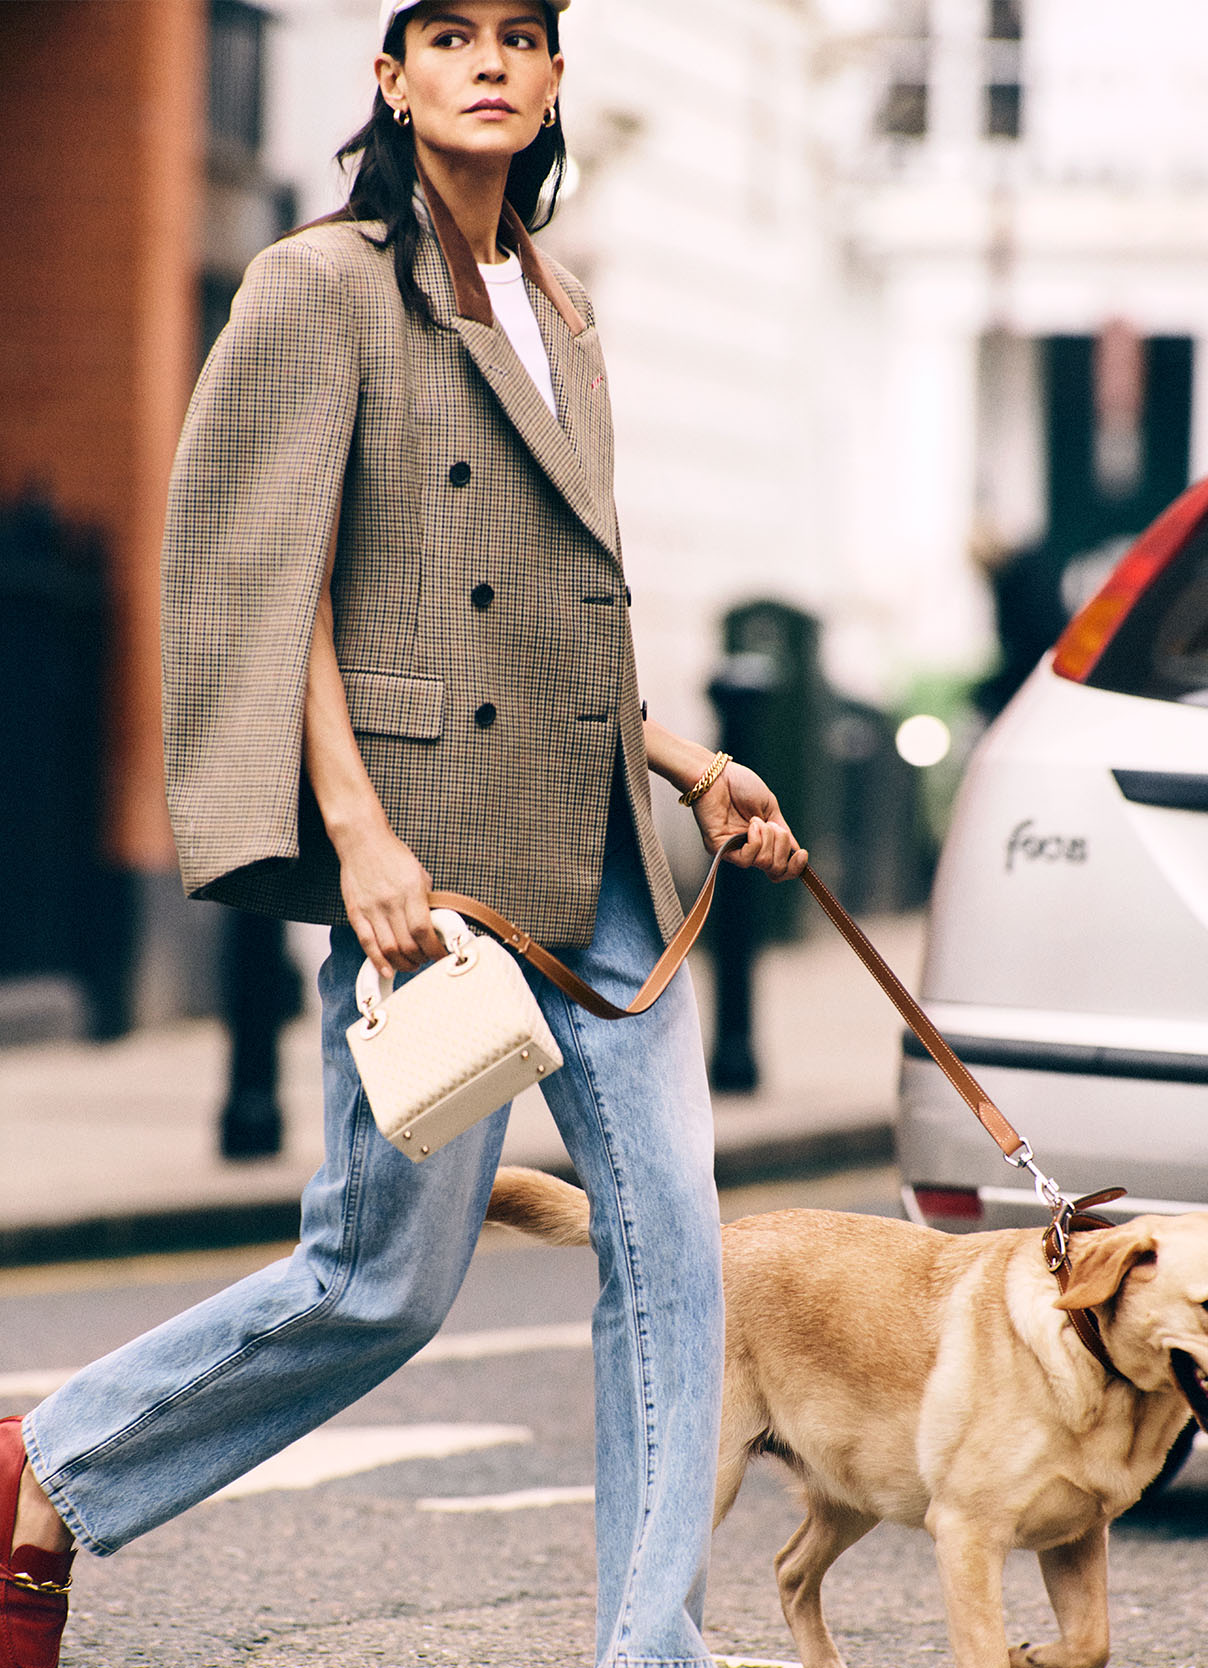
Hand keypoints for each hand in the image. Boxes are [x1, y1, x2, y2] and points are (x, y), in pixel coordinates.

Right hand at [336, 818, 446, 975]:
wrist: (362, 841)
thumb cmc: (393, 856)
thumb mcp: (420, 874)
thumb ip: (426, 901)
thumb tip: (435, 927)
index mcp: (411, 891)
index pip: (423, 931)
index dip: (434, 949)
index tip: (441, 955)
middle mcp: (390, 901)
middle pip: (407, 945)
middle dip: (420, 959)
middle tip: (426, 960)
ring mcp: (371, 908)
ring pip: (388, 949)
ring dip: (402, 964)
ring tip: (410, 965)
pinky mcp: (356, 912)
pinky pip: (367, 943)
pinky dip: (378, 961)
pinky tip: (387, 970)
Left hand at [692, 761, 808, 881]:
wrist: (717, 775)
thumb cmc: (741, 785)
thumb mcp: (770, 809)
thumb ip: (783, 833)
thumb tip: (797, 852)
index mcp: (761, 842)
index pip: (779, 869)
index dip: (794, 868)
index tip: (803, 853)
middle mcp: (747, 850)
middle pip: (776, 868)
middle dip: (782, 845)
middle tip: (772, 824)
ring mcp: (733, 851)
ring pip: (764, 862)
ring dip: (768, 837)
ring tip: (756, 820)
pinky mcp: (720, 849)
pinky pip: (746, 860)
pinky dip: (756, 841)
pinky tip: (751, 825)